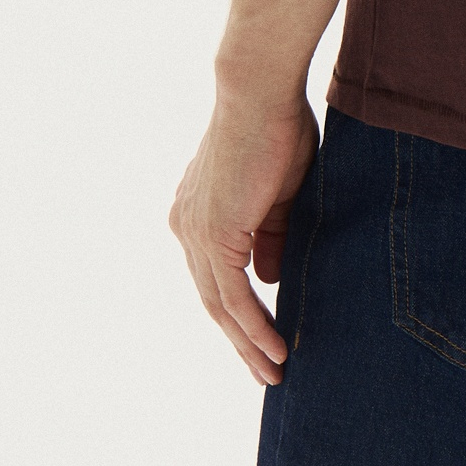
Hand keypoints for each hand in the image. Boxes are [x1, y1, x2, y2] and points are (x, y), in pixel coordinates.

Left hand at [170, 91, 318, 384]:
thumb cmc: (276, 127)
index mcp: (197, 214)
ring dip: (249, 343)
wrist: (260, 94)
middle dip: (241, 340)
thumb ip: (270, 236)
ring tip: (274, 372)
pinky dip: (254, 325)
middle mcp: (187, 228)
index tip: (263, 336)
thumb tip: (269, 279)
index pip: (216, 275)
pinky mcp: (213, 236)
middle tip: (265, 370)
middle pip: (213, 300)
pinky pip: (233, 296)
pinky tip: (275, 347)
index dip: (239, 309)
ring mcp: (196, 234)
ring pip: (220, 306)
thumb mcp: (278, 193)